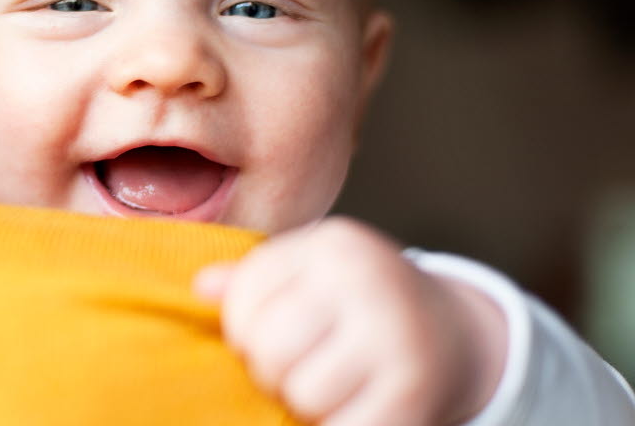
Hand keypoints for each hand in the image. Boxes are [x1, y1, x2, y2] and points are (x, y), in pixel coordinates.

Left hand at [194, 217, 507, 425]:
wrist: (452, 332)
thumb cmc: (357, 300)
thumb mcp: (309, 271)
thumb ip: (253, 279)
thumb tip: (200, 288)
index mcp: (333, 245)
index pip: (244, 298)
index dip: (239, 330)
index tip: (262, 334)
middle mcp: (368, 281)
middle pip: (268, 348)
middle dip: (268, 369)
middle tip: (292, 367)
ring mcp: (397, 338)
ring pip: (302, 393)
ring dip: (303, 402)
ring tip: (324, 383)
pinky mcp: (415, 393)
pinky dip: (335, 425)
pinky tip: (351, 405)